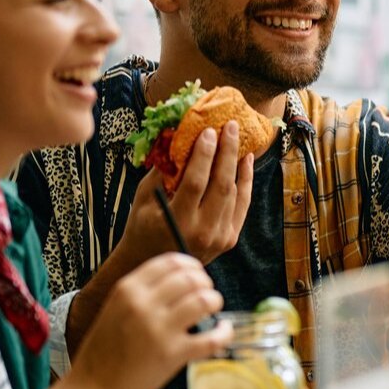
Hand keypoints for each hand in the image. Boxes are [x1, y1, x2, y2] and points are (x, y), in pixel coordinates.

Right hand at [69, 253, 230, 388]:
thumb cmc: (105, 351)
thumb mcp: (115, 308)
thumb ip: (142, 292)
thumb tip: (180, 277)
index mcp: (128, 289)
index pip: (171, 261)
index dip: (192, 266)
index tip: (197, 276)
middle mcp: (143, 304)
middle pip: (191, 278)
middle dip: (205, 284)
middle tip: (206, 294)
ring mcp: (159, 329)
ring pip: (204, 300)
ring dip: (215, 301)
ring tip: (213, 309)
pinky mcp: (172, 354)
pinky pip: (212, 337)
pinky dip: (224, 332)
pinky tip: (223, 330)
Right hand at [122, 122, 254, 264]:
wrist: (153, 262)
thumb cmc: (142, 226)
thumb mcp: (143, 198)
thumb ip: (162, 171)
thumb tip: (178, 138)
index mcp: (177, 222)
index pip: (196, 182)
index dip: (204, 155)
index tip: (209, 131)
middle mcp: (202, 231)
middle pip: (222, 185)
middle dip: (227, 151)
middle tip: (230, 126)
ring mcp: (219, 237)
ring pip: (235, 194)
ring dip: (238, 163)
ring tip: (237, 138)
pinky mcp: (229, 239)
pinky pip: (242, 205)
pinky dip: (246, 181)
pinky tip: (246, 161)